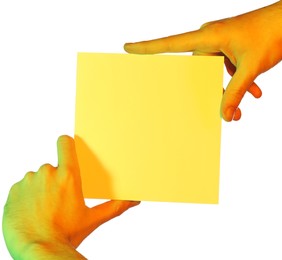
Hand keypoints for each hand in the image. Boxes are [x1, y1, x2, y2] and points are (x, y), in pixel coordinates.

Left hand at [2, 135, 139, 258]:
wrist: (38, 250)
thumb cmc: (66, 235)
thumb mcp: (92, 219)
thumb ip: (114, 206)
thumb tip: (135, 201)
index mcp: (68, 176)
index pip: (65, 142)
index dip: (66, 144)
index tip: (67, 150)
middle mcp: (46, 173)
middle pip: (52, 167)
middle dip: (55, 180)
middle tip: (58, 200)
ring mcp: (28, 181)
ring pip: (37, 178)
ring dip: (40, 188)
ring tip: (44, 209)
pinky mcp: (14, 191)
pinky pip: (22, 188)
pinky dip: (26, 197)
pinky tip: (31, 212)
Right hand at [124, 1, 281, 120]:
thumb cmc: (274, 32)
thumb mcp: (252, 67)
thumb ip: (236, 92)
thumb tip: (227, 115)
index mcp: (208, 36)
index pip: (170, 43)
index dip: (147, 47)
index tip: (128, 47)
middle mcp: (210, 37)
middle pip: (198, 69)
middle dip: (212, 90)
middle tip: (226, 111)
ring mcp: (221, 40)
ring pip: (214, 70)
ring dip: (229, 87)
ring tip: (244, 103)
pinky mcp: (231, 44)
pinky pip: (227, 65)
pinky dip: (238, 79)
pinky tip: (253, 92)